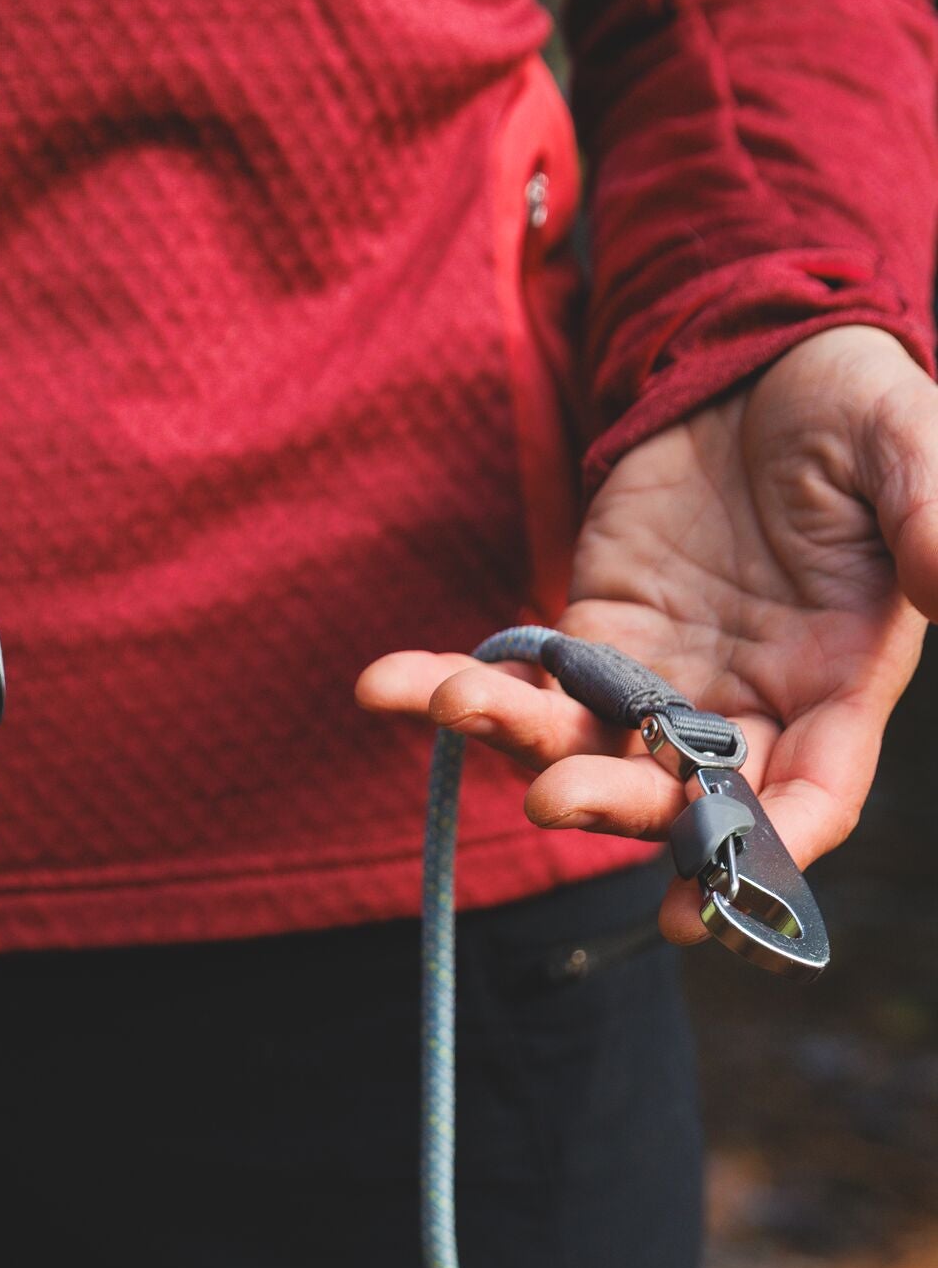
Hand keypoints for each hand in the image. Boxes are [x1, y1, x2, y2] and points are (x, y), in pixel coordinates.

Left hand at [357, 325, 937, 941]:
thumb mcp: (909, 441)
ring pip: (586, 750)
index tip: (704, 910)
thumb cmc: (851, 408)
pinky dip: (452, 684)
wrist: (762, 357)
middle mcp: (744, 711)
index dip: (762, 859)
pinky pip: (521, 683)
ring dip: (515, 742)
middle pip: (677, 796)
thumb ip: (935, 513)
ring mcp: (657, 683)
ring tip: (450, 703)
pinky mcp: (588, 639)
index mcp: (838, 691)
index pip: (808, 801)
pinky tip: (385, 682)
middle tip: (550, 799)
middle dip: (613, 807)